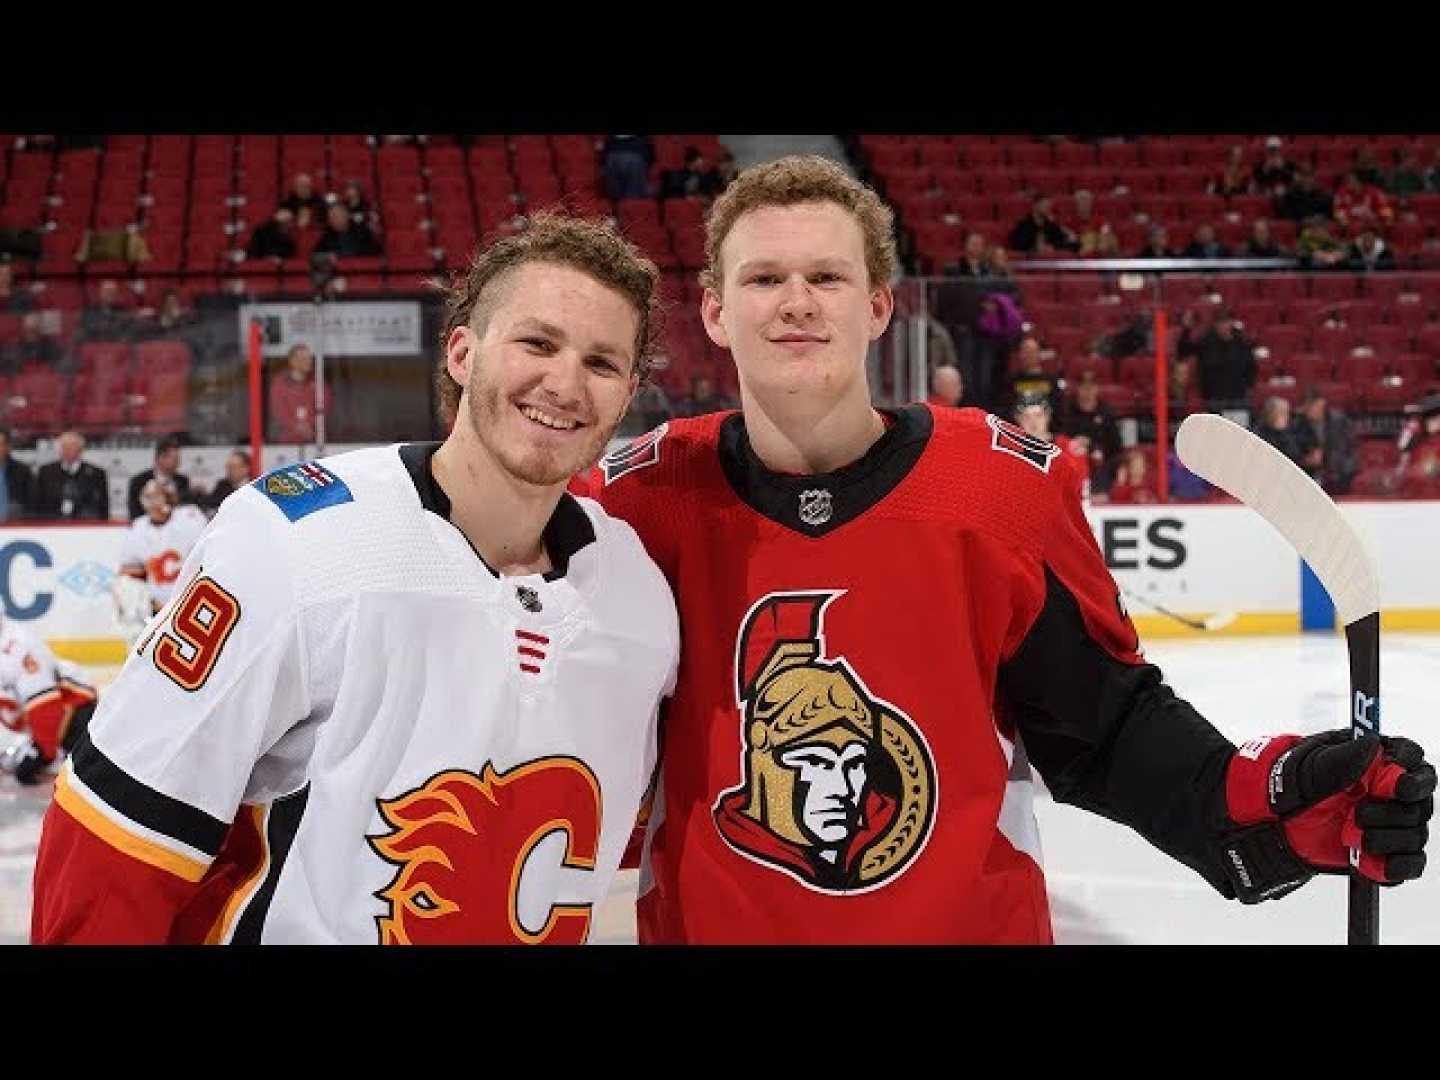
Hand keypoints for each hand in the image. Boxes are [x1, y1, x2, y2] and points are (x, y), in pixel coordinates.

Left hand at [1219, 731, 1433, 902]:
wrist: (1268, 821)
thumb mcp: (1312, 767)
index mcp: (1376, 761)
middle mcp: (1388, 791)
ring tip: (1352, 837)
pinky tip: (1373, 863)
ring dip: (1389, 838)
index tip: (1397, 786)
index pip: (1413, 759)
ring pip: (1414, 833)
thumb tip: (1374, 744)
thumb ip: (1345, 757)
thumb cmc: (1289, 785)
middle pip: (1419, 802)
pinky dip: (1396, 866)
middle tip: (1359, 815)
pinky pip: (1409, 863)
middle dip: (1393, 812)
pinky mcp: (1383, 853)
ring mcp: (1388, 822)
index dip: (1412, 774)